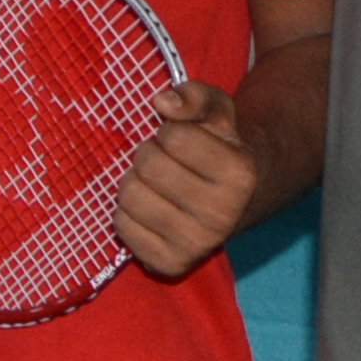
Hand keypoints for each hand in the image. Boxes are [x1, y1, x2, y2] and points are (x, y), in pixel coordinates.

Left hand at [110, 80, 263, 279]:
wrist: (236, 203)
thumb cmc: (220, 148)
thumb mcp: (217, 112)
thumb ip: (193, 95)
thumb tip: (161, 103)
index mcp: (239, 175)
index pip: (174, 137)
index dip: (170, 132)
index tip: (181, 142)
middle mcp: (222, 216)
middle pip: (148, 167)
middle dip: (149, 154)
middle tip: (164, 162)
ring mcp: (196, 245)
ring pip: (130, 197)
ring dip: (134, 182)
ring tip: (155, 184)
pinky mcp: (170, 265)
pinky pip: (121, 227)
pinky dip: (127, 212)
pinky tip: (150, 208)